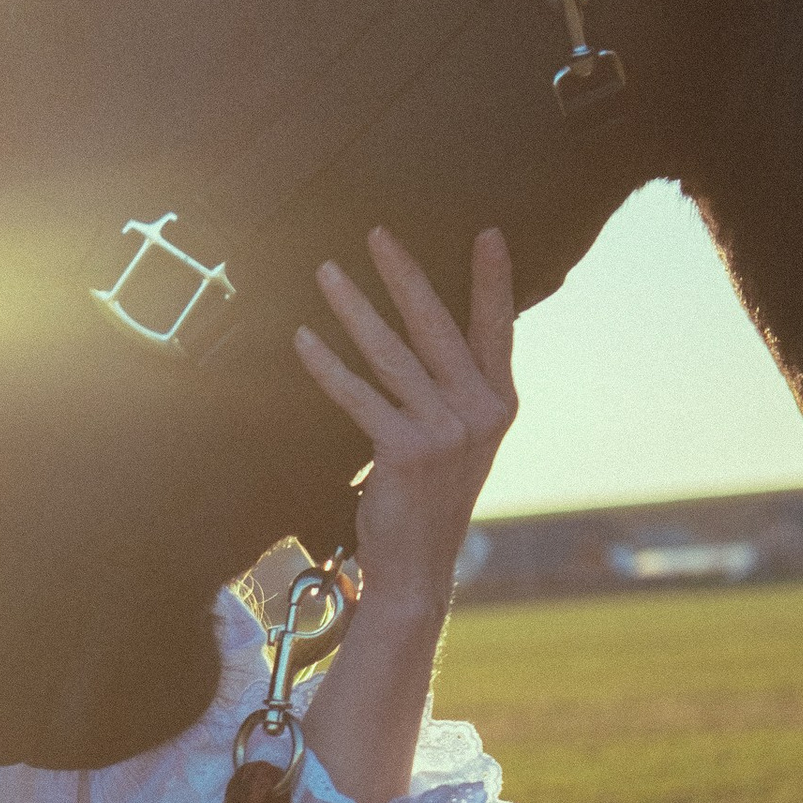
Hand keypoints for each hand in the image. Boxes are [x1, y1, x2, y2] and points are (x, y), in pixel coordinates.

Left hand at [294, 224, 517, 618]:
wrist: (417, 568)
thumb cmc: (429, 500)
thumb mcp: (460, 443)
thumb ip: (456, 393)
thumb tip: (432, 339)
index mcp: (499, 404)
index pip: (498, 329)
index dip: (493, 282)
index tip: (487, 233)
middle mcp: (480, 411)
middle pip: (439, 327)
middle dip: (405, 275)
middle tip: (377, 234)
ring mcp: (446, 431)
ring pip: (392, 355)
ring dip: (355, 308)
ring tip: (327, 273)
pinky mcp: (407, 450)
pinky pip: (358, 396)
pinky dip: (327, 367)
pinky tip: (303, 340)